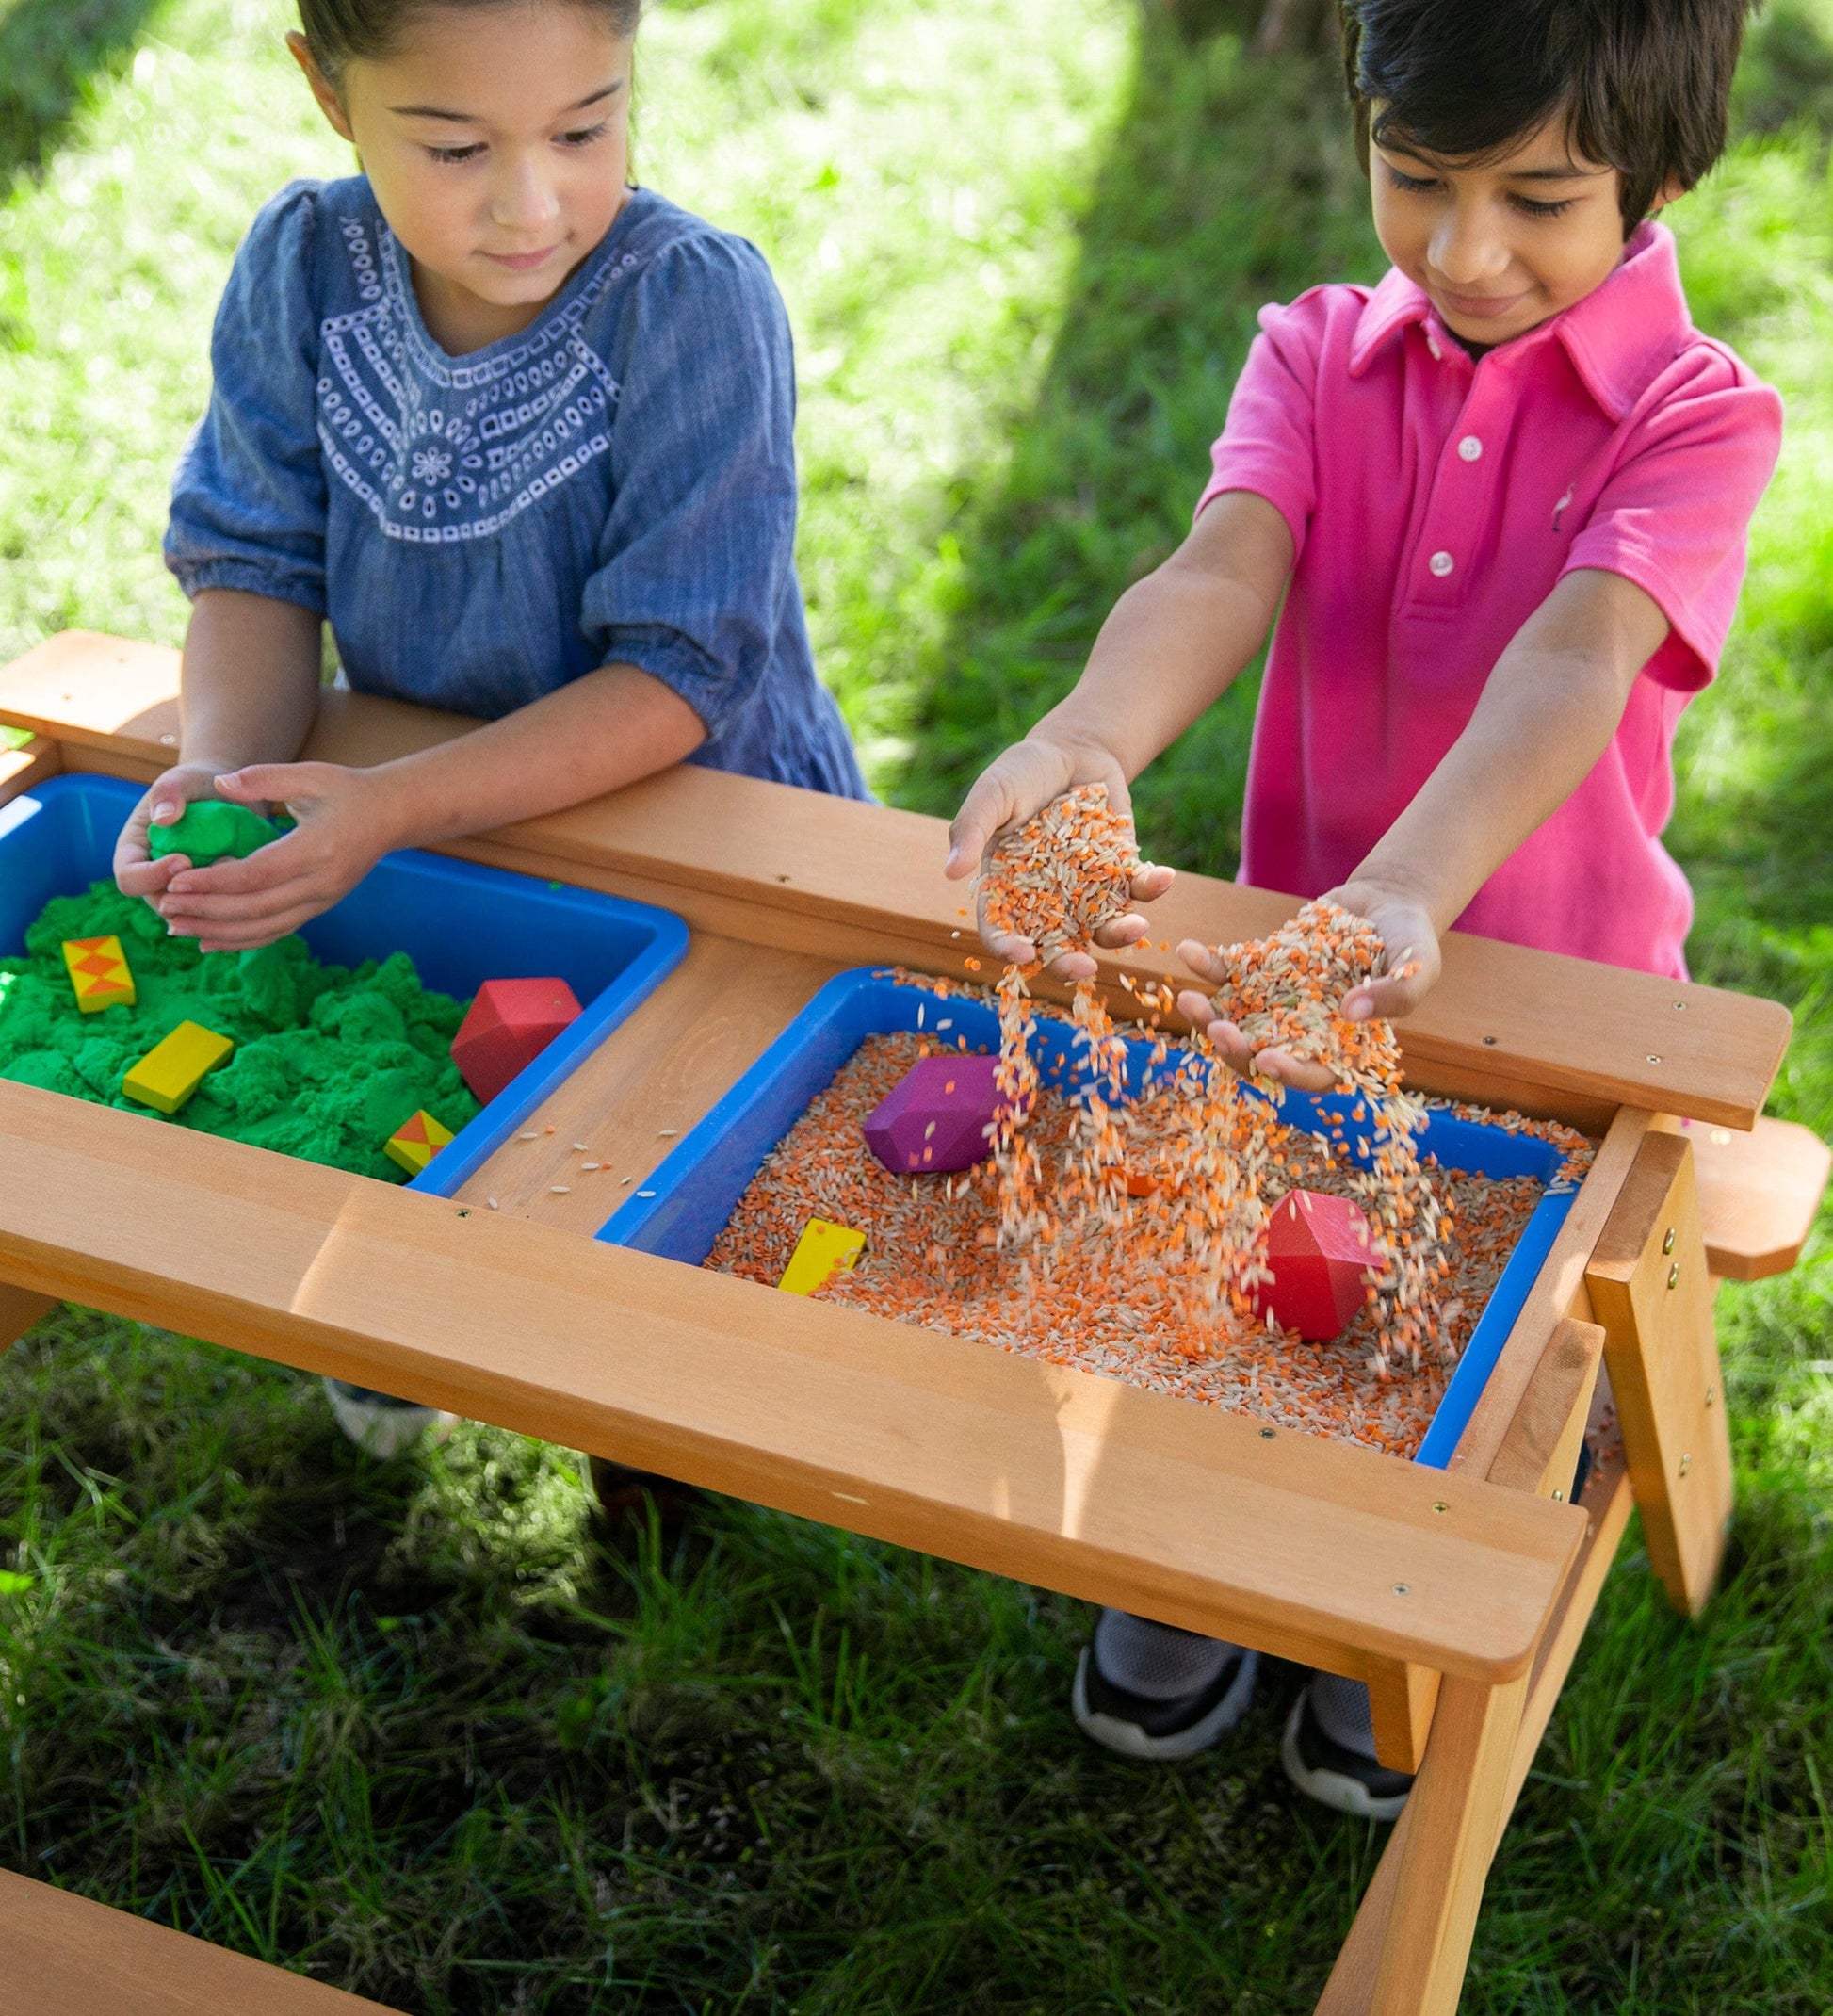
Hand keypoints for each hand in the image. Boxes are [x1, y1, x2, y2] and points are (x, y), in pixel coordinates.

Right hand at [113, 763, 237, 902]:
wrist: (227, 794)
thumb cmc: (196, 783)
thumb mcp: (181, 779)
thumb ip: (168, 793)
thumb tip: (164, 818)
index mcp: (134, 855)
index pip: (130, 880)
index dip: (152, 876)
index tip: (184, 859)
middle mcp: (155, 881)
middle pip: (166, 907)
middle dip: (194, 894)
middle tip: (223, 865)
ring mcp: (184, 894)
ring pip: (199, 916)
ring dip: (220, 899)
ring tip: (240, 866)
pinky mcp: (213, 898)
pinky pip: (225, 913)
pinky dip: (240, 900)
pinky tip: (257, 879)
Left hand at [155, 762, 400, 952]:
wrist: (392, 816)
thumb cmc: (349, 791)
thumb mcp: (311, 774)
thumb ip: (264, 779)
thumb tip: (220, 784)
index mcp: (316, 850)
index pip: (256, 875)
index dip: (213, 882)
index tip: (175, 882)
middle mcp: (320, 883)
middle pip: (254, 908)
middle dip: (205, 911)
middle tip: (164, 908)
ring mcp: (322, 900)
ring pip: (263, 928)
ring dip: (217, 932)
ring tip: (177, 929)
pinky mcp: (319, 908)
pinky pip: (276, 932)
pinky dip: (241, 940)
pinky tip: (210, 941)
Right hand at [943, 736, 1173, 980]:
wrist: (1072, 750)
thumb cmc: (1021, 773)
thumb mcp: (992, 795)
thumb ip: (971, 830)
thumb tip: (950, 872)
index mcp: (1007, 889)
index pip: (1002, 929)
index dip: (1009, 947)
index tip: (1023, 954)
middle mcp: (1046, 900)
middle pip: (1054, 944)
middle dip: (1069, 962)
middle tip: (1085, 968)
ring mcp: (1087, 891)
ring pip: (1101, 927)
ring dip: (1119, 933)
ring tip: (1136, 925)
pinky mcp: (1121, 873)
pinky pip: (1136, 889)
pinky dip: (1151, 887)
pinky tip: (1163, 877)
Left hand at [1174, 880, 1440, 1091]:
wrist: (1386, 900)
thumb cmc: (1411, 941)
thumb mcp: (1418, 966)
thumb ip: (1394, 994)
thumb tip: (1351, 1013)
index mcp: (1341, 1047)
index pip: (1312, 1074)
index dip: (1288, 1073)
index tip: (1267, 1060)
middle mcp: (1302, 1033)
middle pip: (1260, 1054)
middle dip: (1235, 1049)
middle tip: (1217, 1030)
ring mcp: (1276, 1004)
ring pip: (1234, 1021)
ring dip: (1208, 1016)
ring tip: (1187, 999)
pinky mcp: (1259, 972)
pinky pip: (1227, 974)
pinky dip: (1206, 966)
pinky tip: (1187, 951)